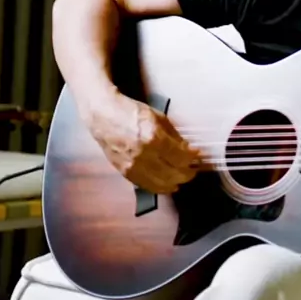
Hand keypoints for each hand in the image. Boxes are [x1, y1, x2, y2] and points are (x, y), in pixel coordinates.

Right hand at [86, 90, 200, 193]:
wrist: (103, 116)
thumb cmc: (130, 112)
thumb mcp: (158, 117)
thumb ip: (174, 136)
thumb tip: (188, 150)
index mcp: (154, 138)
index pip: (181, 157)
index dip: (193, 158)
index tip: (197, 156)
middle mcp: (144, 155)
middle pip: (174, 174)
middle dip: (188, 173)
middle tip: (193, 169)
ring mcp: (133, 167)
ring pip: (162, 185)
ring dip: (176, 182)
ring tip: (182, 177)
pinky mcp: (125, 173)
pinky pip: (147, 186)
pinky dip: (160, 187)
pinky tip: (167, 183)